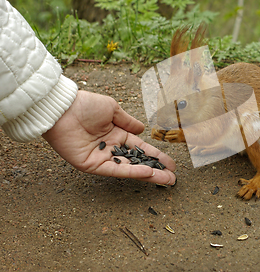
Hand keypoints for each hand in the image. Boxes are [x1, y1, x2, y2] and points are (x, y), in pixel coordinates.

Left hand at [42, 90, 175, 184]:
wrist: (62, 109)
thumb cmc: (85, 105)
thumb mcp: (112, 109)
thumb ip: (128, 121)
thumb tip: (143, 129)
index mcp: (117, 134)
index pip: (141, 148)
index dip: (156, 155)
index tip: (171, 163)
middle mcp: (111, 148)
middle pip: (138, 162)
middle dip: (156, 170)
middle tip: (172, 178)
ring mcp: (102, 158)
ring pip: (130, 169)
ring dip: (148, 175)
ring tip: (166, 179)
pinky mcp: (92, 165)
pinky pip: (115, 170)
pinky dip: (132, 172)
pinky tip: (147, 172)